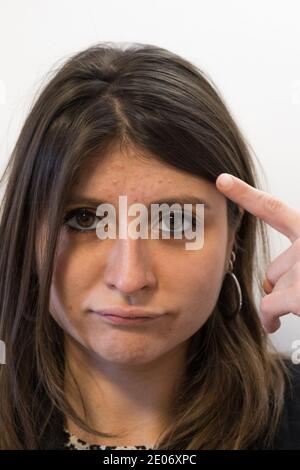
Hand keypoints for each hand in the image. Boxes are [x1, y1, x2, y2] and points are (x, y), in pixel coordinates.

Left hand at [216, 173, 299, 332]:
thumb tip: (272, 283)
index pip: (274, 209)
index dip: (246, 194)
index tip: (223, 181)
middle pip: (276, 266)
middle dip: (285, 285)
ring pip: (272, 285)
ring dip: (283, 301)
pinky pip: (269, 305)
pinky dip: (269, 318)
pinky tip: (274, 325)